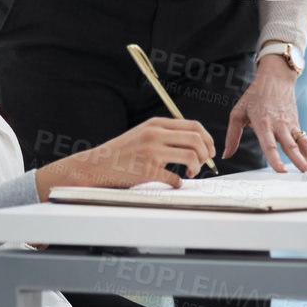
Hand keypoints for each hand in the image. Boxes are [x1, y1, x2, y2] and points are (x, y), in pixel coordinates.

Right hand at [35, 117, 214, 201]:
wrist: (96, 165)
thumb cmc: (121, 153)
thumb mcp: (143, 134)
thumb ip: (165, 135)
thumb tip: (194, 144)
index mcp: (156, 124)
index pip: (194, 126)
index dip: (208, 139)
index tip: (210, 151)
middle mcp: (154, 134)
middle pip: (197, 140)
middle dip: (206, 154)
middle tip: (202, 164)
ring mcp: (151, 152)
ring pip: (191, 157)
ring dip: (196, 168)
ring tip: (189, 173)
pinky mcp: (146, 170)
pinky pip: (174, 178)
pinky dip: (178, 183)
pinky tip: (173, 183)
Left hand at [223, 56, 306, 173]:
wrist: (275, 79)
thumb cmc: (254, 96)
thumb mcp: (238, 113)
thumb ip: (232, 136)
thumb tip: (226, 155)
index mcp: (262, 123)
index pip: (269, 145)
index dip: (275, 159)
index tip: (281, 171)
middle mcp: (278, 125)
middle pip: (289, 147)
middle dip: (298, 162)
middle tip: (305, 176)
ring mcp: (289, 125)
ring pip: (301, 144)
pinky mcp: (296, 124)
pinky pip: (305, 140)